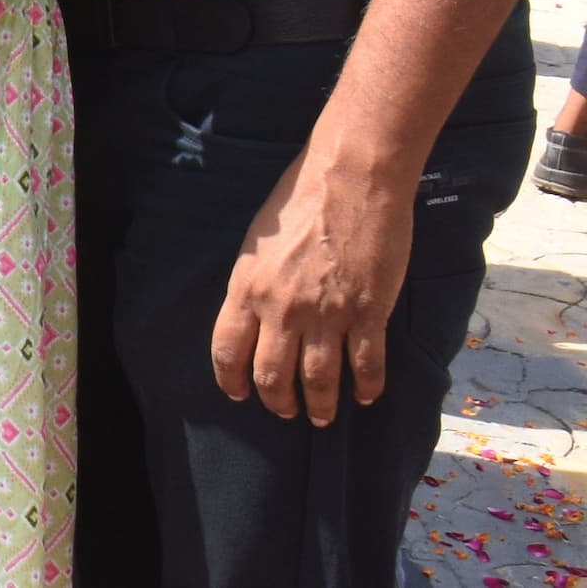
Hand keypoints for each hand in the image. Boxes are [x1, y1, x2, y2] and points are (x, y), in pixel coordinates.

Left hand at [211, 145, 416, 426]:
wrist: (351, 180)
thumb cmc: (298, 200)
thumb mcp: (256, 243)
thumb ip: (252, 283)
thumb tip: (252, 316)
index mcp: (247, 288)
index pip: (228, 350)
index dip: (231, 380)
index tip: (239, 395)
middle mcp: (282, 310)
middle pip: (272, 375)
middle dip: (277, 401)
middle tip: (286, 411)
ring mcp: (327, 315)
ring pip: (319, 380)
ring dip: (321, 405)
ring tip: (322, 416)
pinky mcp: (368, 313)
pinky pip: (366, 365)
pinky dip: (366, 387)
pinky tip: (365, 396)